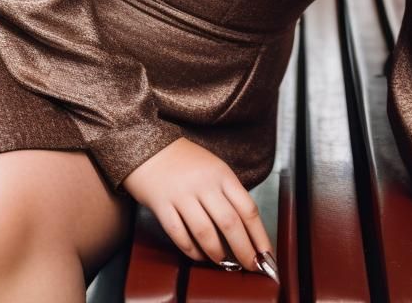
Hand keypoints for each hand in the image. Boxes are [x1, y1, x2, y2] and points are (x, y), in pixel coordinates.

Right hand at [121, 137, 278, 280]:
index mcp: (221, 173)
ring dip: (218, 254)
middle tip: (251, 266)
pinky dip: (192, 250)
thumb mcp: (212, 166)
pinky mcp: (161, 204)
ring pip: (206, 233)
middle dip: (244, 251)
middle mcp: (203, 183)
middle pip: (230, 223)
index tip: (267, 255)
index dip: (260, 236)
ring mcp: (181, 194)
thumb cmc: (183, 159)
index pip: (248, 208)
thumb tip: (247, 230)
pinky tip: (199, 255)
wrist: (145, 144)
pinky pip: (180, 235)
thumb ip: (228, 192)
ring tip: (225, 263)